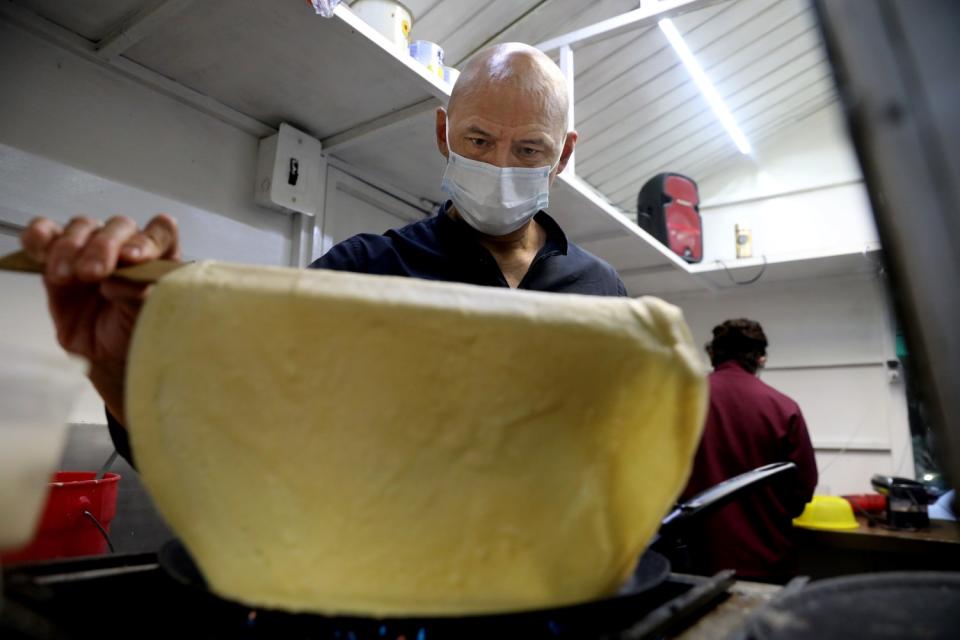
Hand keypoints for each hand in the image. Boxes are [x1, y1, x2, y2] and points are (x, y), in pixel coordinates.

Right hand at [20, 214, 179, 422]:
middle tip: (93, 274)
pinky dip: (39, 239)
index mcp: (160, 256)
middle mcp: (127, 247)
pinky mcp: (60, 258)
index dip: (147, 239)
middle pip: (118, 227)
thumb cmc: (137, 335)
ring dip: (71, 248)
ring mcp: (92, 249)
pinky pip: (45, 235)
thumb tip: (119, 280)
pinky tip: (40, 253)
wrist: (109, 358)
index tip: (134, 258)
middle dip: (104, 247)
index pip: (160, 230)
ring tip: (66, 278)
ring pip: (82, 227)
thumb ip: (140, 295)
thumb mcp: (147, 319)